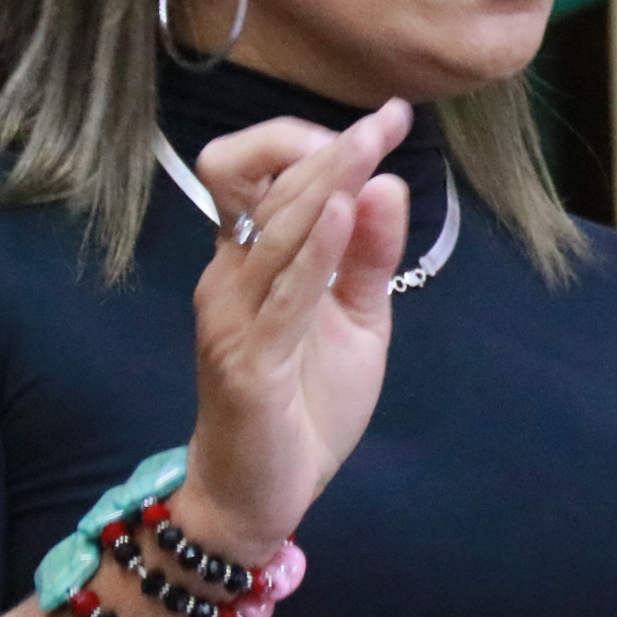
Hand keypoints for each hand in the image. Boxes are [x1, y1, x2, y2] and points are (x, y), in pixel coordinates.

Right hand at [168, 103, 412, 561]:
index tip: (384, 121)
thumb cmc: (302, 405)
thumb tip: (387, 184)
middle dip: (330, 148)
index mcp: (250, 261)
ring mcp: (232, 317)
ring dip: (324, 182)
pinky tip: (343, 216)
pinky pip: (281, 295)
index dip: (314, 139)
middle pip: (266, 184)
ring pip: (273, 227)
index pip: (260, 171)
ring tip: (369, 147)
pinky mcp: (248, 362)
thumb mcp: (355, 321)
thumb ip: (368, 258)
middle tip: (385, 122)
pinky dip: (314, 250)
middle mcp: (229, 277)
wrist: (258, 495)